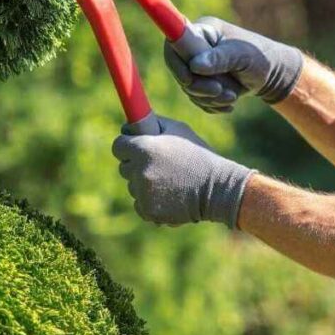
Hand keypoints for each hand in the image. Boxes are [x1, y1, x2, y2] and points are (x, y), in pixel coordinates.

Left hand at [112, 115, 255, 227]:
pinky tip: (168, 196)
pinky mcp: (148, 211)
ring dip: (144, 184)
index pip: (118, 146)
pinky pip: (139, 204)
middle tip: (157, 165)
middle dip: (136, 165)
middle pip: (124, 167)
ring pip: (132, 186)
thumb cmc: (198, 155)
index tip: (134, 148)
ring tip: (169, 181)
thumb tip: (133, 124)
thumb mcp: (179, 130)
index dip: (126, 146)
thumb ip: (154, 123)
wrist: (217, 189)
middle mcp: (139, 170)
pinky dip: (149, 201)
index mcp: (144, 148)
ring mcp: (142, 192)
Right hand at [164, 16, 303, 111]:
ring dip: (209, 98)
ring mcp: (196, 64)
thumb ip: (219, 59)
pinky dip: (211, 105)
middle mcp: (195, 46)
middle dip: (199, 86)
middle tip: (221, 91)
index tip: (190, 80)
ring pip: (188, 88)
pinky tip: (229, 104)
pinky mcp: (201, 81)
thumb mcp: (242, 56)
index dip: (177, 63)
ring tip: (232, 96)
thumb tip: (195, 66)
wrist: (272, 74)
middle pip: (180, 70)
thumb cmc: (260, 57)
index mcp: (202, 31)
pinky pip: (196, 98)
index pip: (175, 43)